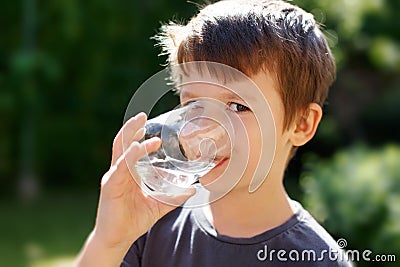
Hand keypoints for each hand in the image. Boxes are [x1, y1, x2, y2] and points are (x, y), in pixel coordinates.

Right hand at [76, 113, 194, 266]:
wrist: (118, 239)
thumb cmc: (133, 220)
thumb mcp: (158, 205)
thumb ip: (174, 197)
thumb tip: (193, 189)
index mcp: (128, 174)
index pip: (130, 148)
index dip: (137, 134)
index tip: (148, 122)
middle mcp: (119, 172)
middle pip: (122, 144)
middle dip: (131, 128)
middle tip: (142, 115)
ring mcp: (113, 178)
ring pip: (120, 152)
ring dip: (130, 136)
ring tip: (140, 125)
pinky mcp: (111, 188)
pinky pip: (120, 168)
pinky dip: (128, 156)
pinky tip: (136, 148)